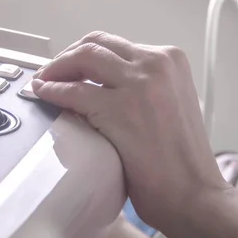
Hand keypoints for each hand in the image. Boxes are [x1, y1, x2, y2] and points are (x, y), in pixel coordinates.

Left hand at [31, 32, 227, 225]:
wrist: (194, 193)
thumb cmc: (182, 160)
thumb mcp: (171, 103)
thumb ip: (146, 86)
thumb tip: (106, 83)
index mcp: (171, 60)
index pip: (117, 45)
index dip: (87, 54)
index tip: (72, 66)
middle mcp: (156, 63)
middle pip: (97, 43)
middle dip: (68, 56)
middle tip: (52, 72)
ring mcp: (138, 83)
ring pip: (83, 58)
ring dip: (57, 67)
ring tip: (44, 80)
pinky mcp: (118, 108)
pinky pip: (73, 91)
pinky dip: (53, 89)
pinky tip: (44, 93)